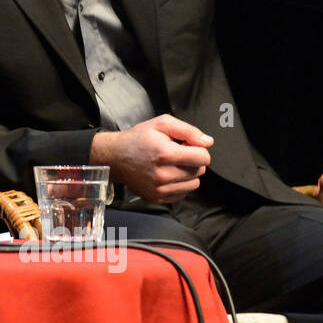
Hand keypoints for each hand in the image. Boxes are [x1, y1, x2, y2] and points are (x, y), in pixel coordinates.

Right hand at [90, 114, 213, 203]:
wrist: (114, 157)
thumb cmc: (137, 139)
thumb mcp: (161, 124)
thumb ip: (188, 130)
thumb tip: (208, 142)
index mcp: (165, 154)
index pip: (203, 158)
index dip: (198, 149)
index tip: (186, 146)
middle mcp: (163, 175)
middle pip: (199, 171)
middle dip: (192, 161)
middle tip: (176, 155)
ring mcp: (159, 189)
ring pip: (193, 185)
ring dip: (187, 174)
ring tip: (172, 165)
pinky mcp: (157, 198)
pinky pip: (182, 194)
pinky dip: (179, 185)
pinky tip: (167, 175)